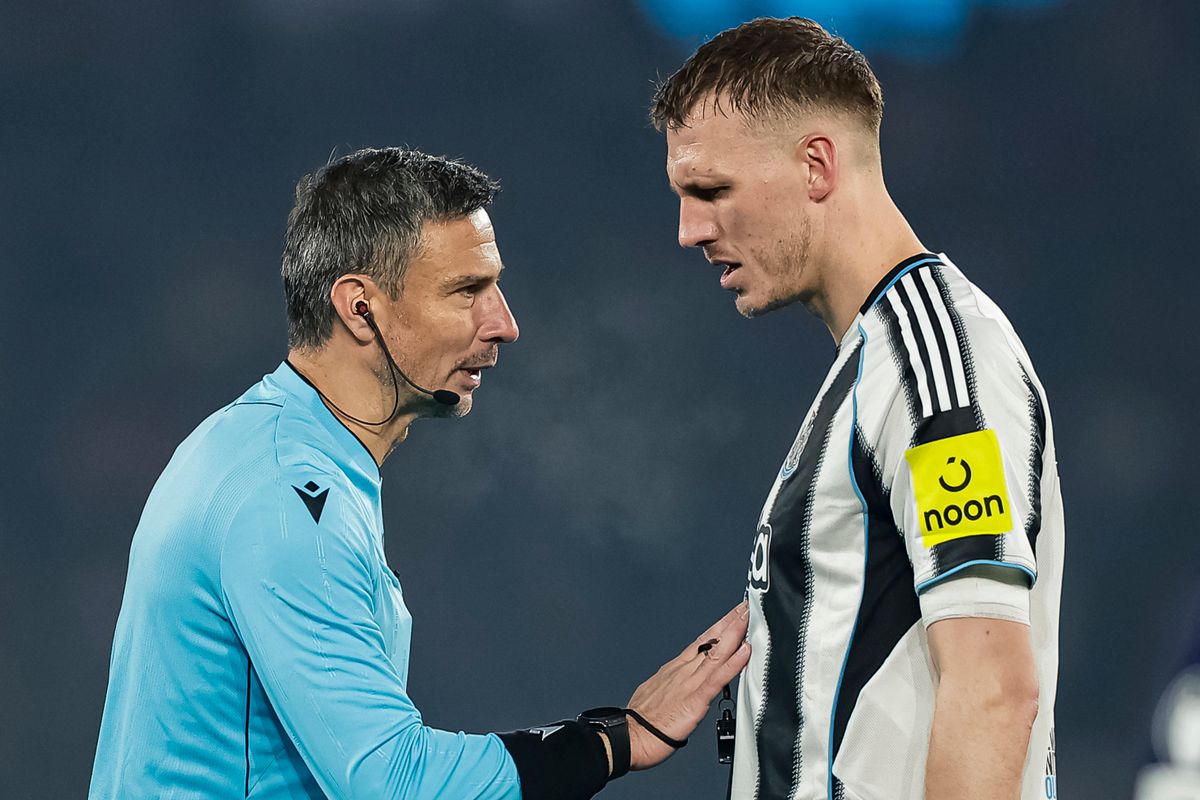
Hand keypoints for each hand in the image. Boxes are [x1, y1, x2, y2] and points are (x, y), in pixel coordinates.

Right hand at [624, 601, 750, 769]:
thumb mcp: (658, 692)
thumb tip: (682, 682)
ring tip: (748, 617)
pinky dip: (733, 662)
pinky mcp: (695, 699)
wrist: (631, 737)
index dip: (718, 627)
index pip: (701, 641)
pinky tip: (745, 651)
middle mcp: (683, 670)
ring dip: (735, 633)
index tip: (732, 614)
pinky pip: (718, 678)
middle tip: (745, 606)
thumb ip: (674, 684)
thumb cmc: (643, 723)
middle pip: (710, 640)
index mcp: (675, 669)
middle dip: (729, 622)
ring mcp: (689, 682)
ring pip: (716, 652)